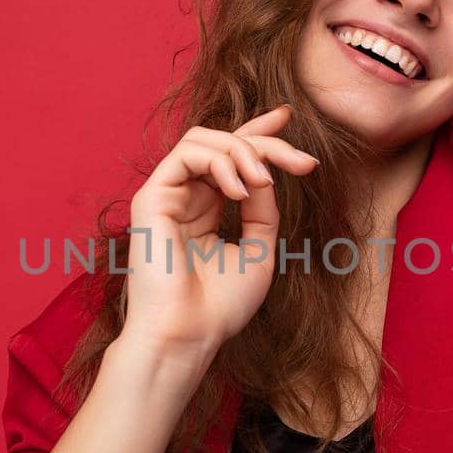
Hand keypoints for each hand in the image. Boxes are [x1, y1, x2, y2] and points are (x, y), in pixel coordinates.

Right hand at [120, 104, 318, 356]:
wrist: (188, 335)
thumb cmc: (219, 306)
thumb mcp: (257, 250)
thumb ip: (262, 208)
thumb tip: (264, 171)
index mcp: (205, 210)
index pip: (229, 158)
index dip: (257, 133)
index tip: (287, 117)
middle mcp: (183, 197)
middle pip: (223, 143)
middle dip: (265, 143)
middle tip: (302, 162)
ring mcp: (165, 195)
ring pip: (204, 140)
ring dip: (243, 151)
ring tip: (263, 182)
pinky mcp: (150, 197)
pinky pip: (186, 153)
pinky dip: (220, 162)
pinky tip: (240, 190)